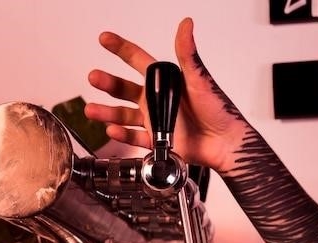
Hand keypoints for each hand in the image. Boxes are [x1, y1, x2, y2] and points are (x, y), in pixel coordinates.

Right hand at [85, 17, 247, 172]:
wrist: (225, 143)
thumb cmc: (217, 110)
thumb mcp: (199, 79)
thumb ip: (188, 54)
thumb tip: (186, 24)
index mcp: (165, 82)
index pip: (138, 60)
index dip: (120, 49)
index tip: (104, 39)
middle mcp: (157, 101)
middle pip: (125, 89)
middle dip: (108, 83)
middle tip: (94, 77)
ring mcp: (156, 121)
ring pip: (125, 116)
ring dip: (108, 112)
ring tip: (92, 110)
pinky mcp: (158, 141)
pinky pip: (135, 138)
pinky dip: (122, 135)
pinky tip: (112, 130)